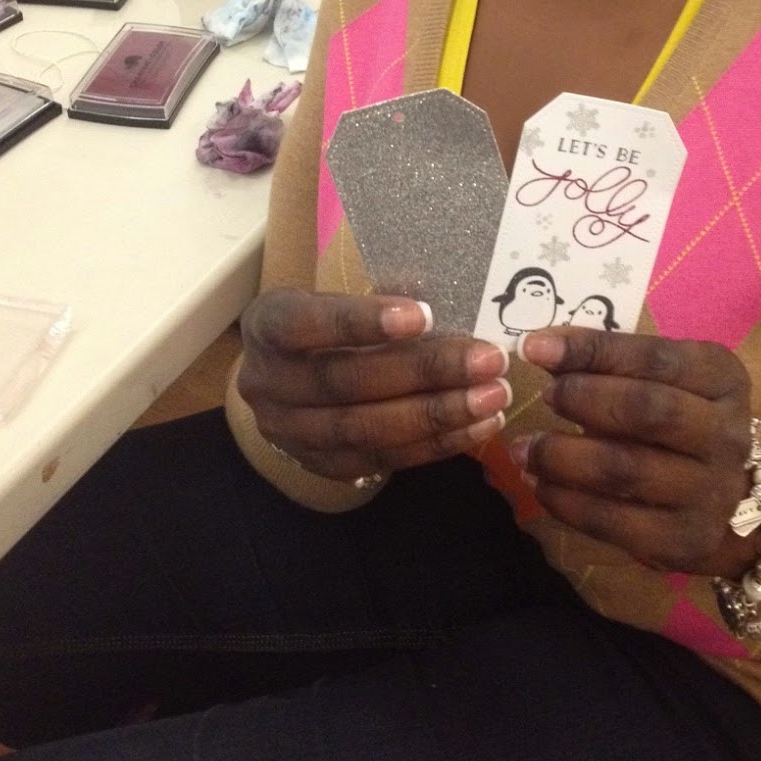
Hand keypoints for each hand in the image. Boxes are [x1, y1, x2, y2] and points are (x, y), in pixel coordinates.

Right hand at [237, 288, 512, 483]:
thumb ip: (377, 295)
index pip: (308, 323)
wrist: (283, 377)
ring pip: (366, 430)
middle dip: (424, 372)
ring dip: (437, 415)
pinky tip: (477, 428)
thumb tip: (440, 297)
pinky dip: (434, 445)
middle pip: (347, 383)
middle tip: (487, 361)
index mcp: (268, 325)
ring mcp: (290, 434)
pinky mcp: (322, 467)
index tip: (424, 314)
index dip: (362, 321)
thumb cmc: (323, 321)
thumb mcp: (333, 293)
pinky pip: (382, 460)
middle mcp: (269, 384)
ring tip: (492, 398)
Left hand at [513, 328, 755, 577]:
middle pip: (647, 411)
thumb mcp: (663, 381)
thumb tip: (541, 348)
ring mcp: (711, 492)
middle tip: (544, 396)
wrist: (729, 502)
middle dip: (583, 400)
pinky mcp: (686, 540)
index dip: (593, 350)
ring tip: (525, 449)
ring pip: (626, 469)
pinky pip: (615, 521)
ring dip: (562, 457)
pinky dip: (568, 502)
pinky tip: (541, 486)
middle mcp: (726, 434)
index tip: (535, 347)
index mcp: (723, 379)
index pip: (655, 357)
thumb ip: (611, 363)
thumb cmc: (680, 424)